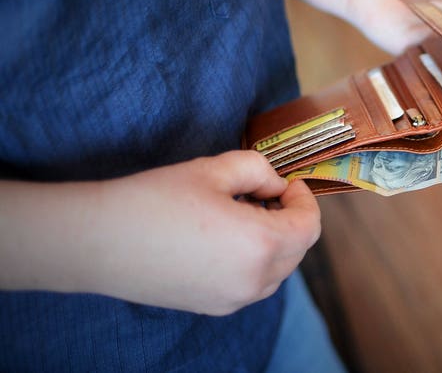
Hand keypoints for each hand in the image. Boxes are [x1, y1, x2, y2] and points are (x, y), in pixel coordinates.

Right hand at [0, 151, 320, 315]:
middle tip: (266, 193)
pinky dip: (254, 261)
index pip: (309, 226)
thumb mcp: (214, 169)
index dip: (305, 200)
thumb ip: (258, 170)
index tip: (289, 182)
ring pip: (278, 270)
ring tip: (244, 213)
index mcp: (260, 244)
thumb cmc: (154, 200)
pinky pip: (252, 284)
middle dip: (292, 218)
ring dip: (275, 241)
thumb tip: (276, 183)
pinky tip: (225, 237)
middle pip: (298, 250)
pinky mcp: (213, 307)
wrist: (98, 242)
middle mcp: (253, 280)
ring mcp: (233, 299)